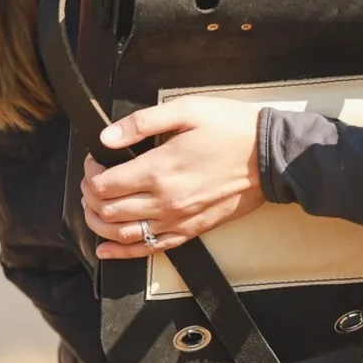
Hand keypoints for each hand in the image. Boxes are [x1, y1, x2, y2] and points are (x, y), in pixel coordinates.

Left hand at [81, 97, 267, 259]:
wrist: (272, 157)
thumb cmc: (232, 130)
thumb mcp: (187, 110)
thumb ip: (142, 123)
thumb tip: (106, 137)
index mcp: (159, 170)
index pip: (104, 184)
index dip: (90, 174)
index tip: (94, 162)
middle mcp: (165, 201)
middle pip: (108, 211)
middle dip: (90, 198)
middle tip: (92, 182)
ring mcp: (178, 220)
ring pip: (123, 235)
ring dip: (99, 225)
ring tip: (93, 210)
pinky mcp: (191, 231)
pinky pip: (150, 249)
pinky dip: (123, 252)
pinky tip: (107, 249)